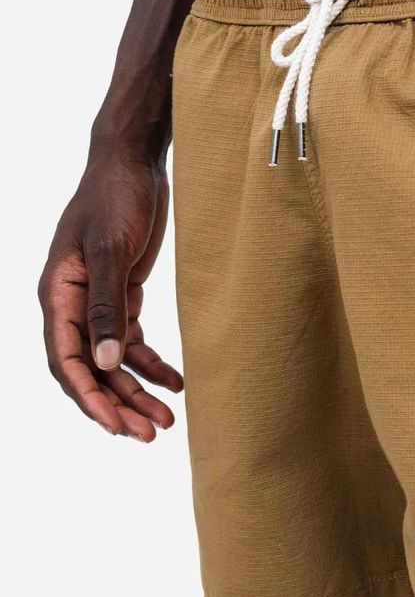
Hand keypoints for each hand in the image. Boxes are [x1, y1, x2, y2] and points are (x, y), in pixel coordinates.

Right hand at [39, 150, 182, 440]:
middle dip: (118, 404)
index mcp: (57, 295)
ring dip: (137, 391)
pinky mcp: (122, 296)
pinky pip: (133, 342)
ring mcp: (97, 303)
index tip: (116, 427)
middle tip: (151, 433)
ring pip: (113, 362)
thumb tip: (104, 364)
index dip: (89, 398)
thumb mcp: (111, 249)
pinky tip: (177, 382)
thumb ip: (107, 306)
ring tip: (167, 419)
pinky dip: (152, 364)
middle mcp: (72, 305)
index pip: (66, 360)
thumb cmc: (115, 197)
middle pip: (91, 370)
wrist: (134, 163)